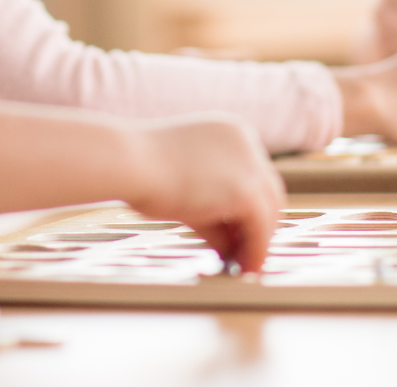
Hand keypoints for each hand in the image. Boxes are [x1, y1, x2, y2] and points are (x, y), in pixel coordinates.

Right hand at [131, 115, 285, 271]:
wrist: (127, 161)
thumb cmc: (142, 169)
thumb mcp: (184, 183)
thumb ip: (212, 208)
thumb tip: (230, 245)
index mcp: (228, 130)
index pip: (251, 172)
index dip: (247, 206)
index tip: (239, 233)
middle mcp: (245, 139)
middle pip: (267, 189)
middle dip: (257, 225)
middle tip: (246, 254)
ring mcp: (248, 162)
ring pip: (270, 208)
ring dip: (260, 241)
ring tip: (246, 266)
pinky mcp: (245, 189)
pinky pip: (261, 227)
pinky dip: (257, 250)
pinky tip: (245, 267)